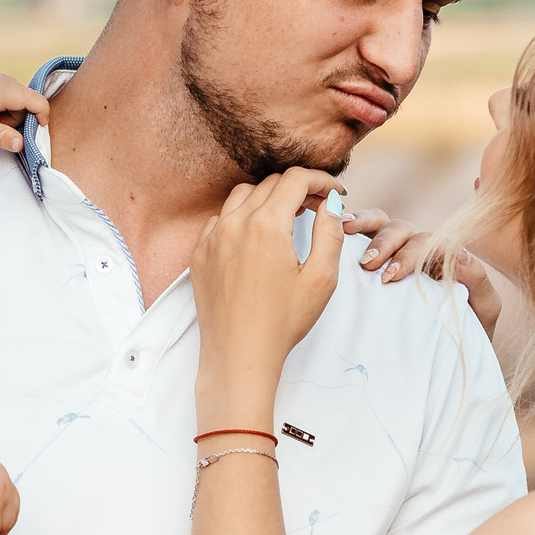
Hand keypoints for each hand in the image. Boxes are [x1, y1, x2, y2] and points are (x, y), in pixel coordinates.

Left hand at [0, 68, 49, 151]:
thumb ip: (1, 137)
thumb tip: (22, 144)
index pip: (32, 97)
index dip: (42, 113)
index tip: (39, 130)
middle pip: (25, 97)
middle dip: (18, 115)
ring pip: (16, 94)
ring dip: (9, 109)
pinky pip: (6, 89)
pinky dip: (1, 102)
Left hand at [190, 169, 345, 429]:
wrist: (238, 355)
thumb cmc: (282, 323)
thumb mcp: (320, 279)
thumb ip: (329, 233)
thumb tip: (330, 204)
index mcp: (266, 225)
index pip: (295, 179)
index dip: (321, 179)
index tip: (335, 192)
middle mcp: (234, 223)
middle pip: (270, 184)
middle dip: (298, 188)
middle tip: (318, 206)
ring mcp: (212, 238)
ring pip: (242, 195)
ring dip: (268, 197)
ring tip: (288, 217)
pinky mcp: (200, 254)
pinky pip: (221, 219)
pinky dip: (242, 216)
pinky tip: (256, 237)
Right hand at [343, 207, 504, 337]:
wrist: (453, 357)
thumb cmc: (469, 331)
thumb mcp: (484, 308)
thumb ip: (478, 280)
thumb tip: (458, 254)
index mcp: (442, 257)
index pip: (426, 239)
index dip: (408, 251)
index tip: (391, 275)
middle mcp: (418, 250)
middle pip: (401, 229)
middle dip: (384, 243)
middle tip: (370, 265)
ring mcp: (394, 254)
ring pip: (381, 224)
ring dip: (366, 229)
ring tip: (347, 238)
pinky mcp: (372, 265)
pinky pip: (362, 236)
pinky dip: (352, 228)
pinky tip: (337, 231)